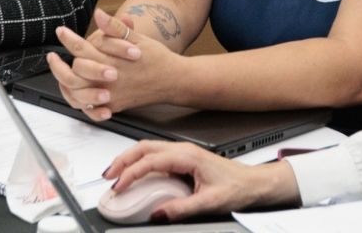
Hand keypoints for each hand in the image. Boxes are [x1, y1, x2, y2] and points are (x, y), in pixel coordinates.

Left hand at [47, 8, 178, 119]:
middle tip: (51, 57)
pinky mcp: (114, 106)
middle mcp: (109, 80)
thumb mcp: (137, 38)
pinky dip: (79, 102)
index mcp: (112, 60)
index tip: (61, 32)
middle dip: (58, 65)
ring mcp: (110, 96)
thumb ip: (115, 28)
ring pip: (78, 94)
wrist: (172, 81)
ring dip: (64, 84)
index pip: (82, 49)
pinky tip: (72, 92)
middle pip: (74, 75)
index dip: (69, 39)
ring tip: (58, 75)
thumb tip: (99, 14)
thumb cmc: (156, 57)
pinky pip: (89, 109)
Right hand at [102, 140, 298, 220]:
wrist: (254, 183)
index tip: (119, 187)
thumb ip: (182, 208)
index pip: (150, 161)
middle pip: (143, 148)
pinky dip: (139, 163)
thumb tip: (158, 213)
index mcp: (188, 156)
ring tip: (115, 175)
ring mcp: (182, 153)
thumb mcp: (210, 203)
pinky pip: (155, 156)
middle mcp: (183, 150)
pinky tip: (134, 174)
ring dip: (128, 159)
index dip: (131, 174)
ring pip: (147, 149)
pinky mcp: (182, 159)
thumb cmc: (238, 187)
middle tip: (108, 177)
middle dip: (122, 160)